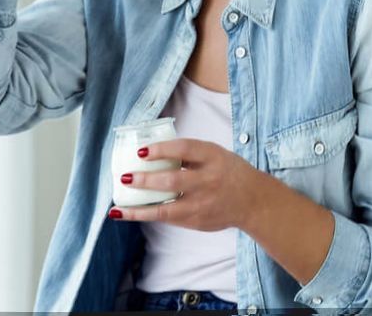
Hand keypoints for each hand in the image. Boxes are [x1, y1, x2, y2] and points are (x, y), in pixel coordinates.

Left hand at [110, 138, 261, 231]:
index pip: (185, 149)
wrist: (253, 200)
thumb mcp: (214, 153)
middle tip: (126, 177)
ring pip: (166, 209)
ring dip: (140, 209)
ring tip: (118, 207)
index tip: (141, 151)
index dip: (162, 149)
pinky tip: (130, 213)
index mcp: (213, 157)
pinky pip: (168, 218)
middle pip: (173, 181)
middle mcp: (208, 181)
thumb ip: (188, 153)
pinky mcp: (197, 221)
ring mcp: (202, 204)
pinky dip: (148, 215)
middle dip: (146, 180)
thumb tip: (151, 150)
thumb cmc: (227, 171)